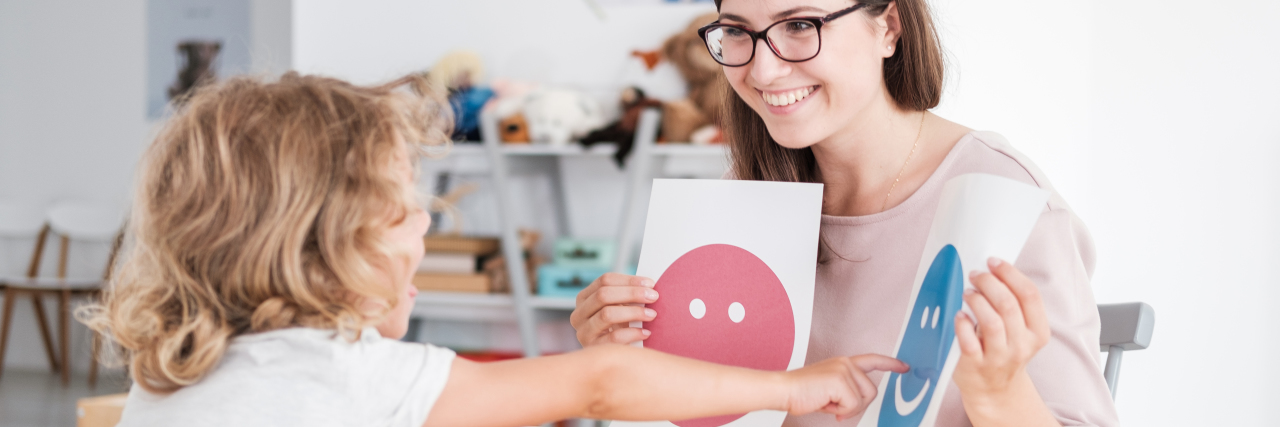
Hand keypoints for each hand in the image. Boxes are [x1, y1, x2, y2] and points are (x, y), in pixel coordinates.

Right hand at [570, 273, 658, 346]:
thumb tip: (649, 286)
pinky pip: (614, 338)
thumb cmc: (619, 326)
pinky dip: (633, 333)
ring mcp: (583, 332)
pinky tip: (646, 333)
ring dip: (633, 312)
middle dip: (632, 293)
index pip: (605, 280)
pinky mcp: (592, 349)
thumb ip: (628, 295)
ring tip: (652, 315)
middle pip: (603, 295)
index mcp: (584, 298)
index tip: (650, 284)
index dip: (629, 280)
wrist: (611, 358)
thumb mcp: (619, 308)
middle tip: (654, 296)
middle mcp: (578, 314)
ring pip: (607, 314)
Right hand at [782, 355, 907, 421]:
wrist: (783, 390)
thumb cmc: (801, 392)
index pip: (872, 360)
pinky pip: (853, 405)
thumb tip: (857, 404)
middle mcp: (846, 363)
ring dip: (847, 409)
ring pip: (864, 399)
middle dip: (857, 405)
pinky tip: (826, 404)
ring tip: (828, 403)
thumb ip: (846, 390)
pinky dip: (840, 411)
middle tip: (837, 407)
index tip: (904, 367)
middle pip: (872, 391)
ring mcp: (844, 369)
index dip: (890, 364)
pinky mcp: (840, 380)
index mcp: (843, 363)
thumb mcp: (829, 389)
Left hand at [953, 258, 1050, 402]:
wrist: (994, 390)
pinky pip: (969, 341)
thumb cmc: (1003, 350)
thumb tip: (993, 269)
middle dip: (989, 282)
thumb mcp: (1019, 330)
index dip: (1010, 274)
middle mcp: (1021, 346)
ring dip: (977, 300)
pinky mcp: (976, 366)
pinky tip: (958, 315)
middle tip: (975, 275)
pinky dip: (962, 324)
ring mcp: (999, 358)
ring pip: (992, 322)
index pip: (1030, 295)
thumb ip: (1012, 304)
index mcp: (1037, 332)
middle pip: (1008, 304)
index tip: (993, 262)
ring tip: (967, 293)